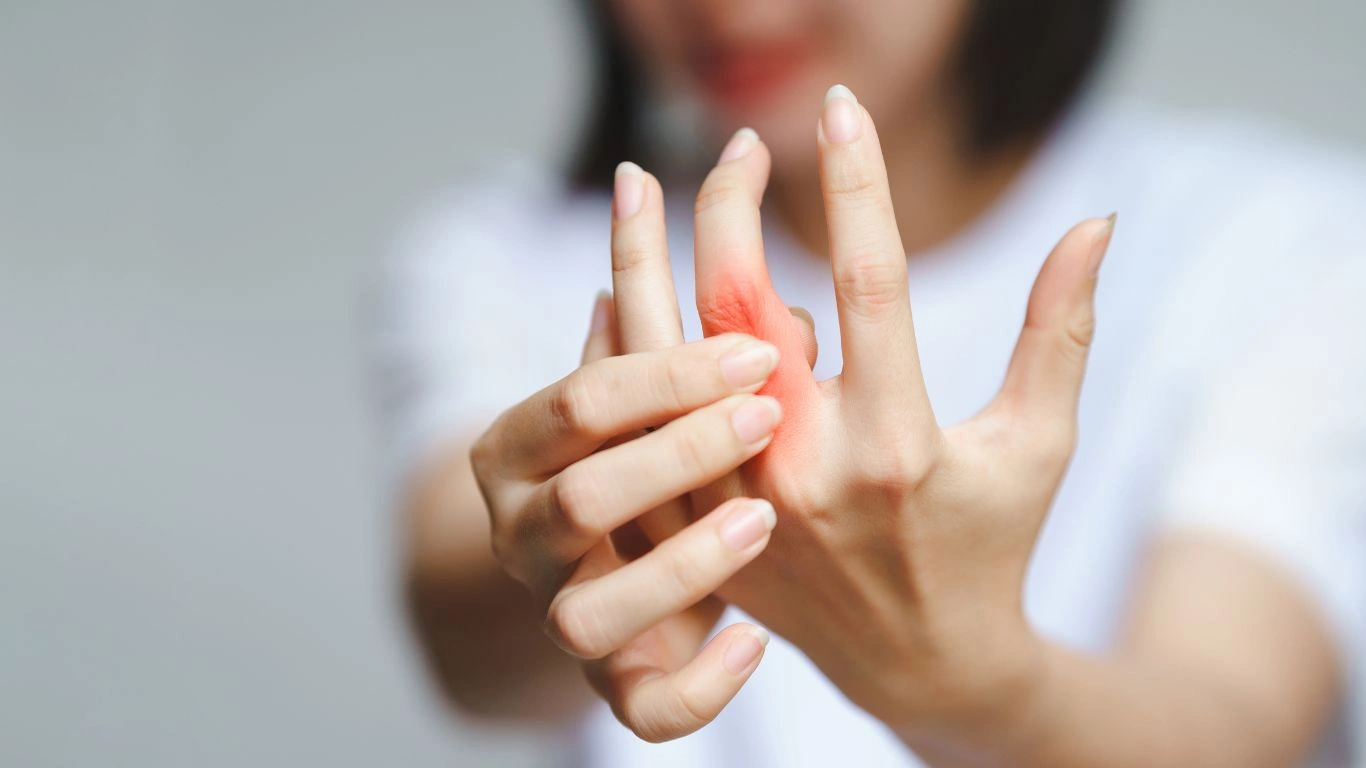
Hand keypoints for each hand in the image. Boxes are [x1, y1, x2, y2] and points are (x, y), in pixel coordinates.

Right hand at [470, 289, 793, 740]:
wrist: (613, 566)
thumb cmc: (637, 455)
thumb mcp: (636, 392)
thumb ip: (647, 322)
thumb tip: (662, 213)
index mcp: (515, 449)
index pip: (580, 404)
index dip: (669, 376)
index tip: (758, 351)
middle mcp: (520, 535)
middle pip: (584, 499)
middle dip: (680, 453)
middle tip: (768, 416)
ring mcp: (559, 615)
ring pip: (589, 614)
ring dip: (680, 565)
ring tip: (762, 523)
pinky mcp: (612, 683)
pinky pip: (645, 711)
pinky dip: (699, 685)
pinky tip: (755, 641)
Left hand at [614, 86, 1115, 738]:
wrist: (923, 666)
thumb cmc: (991, 545)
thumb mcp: (1038, 444)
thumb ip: (1061, 330)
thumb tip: (1096, 219)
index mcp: (896, 446)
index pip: (871, 283)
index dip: (856, 184)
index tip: (844, 112)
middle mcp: (804, 472)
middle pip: (739, 309)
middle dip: (728, 207)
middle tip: (737, 142)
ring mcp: (735, 503)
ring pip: (660, 360)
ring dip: (638, 259)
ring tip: (633, 182)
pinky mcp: (695, 528)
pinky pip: (635, 421)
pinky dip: (619, 346)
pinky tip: (617, 283)